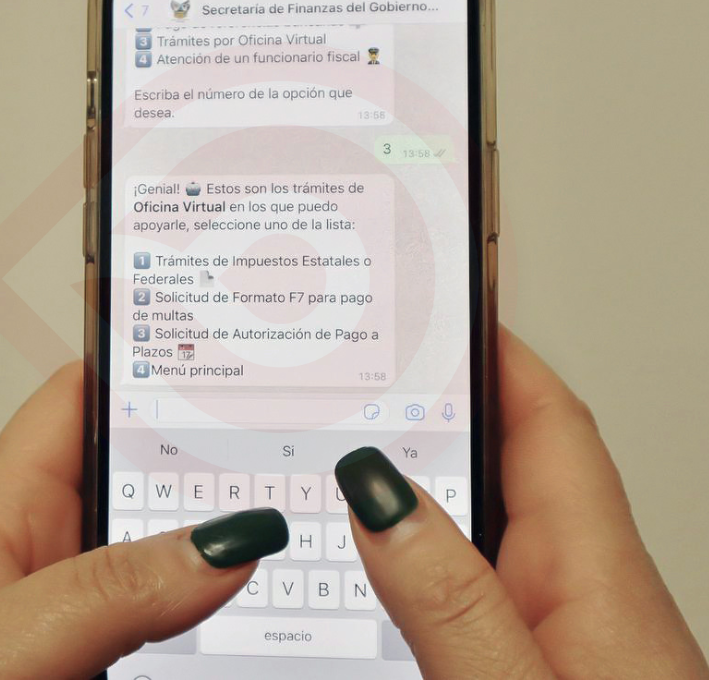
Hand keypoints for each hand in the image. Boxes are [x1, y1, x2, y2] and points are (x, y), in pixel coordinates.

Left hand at [0, 363, 286, 678]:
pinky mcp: (106, 669)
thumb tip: (224, 538)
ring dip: (230, 551)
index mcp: (3, 515)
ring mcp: (83, 624)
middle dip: (218, 460)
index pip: (81, 401)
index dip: (147, 360)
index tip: (220, 336)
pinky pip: (183, 636)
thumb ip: (101, 591)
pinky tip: (262, 620)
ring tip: (295, 539)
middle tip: (290, 450)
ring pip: (177, 563)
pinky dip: (226, 624)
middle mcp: (50, 562)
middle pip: (150, 482)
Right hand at [335, 327, 708, 678]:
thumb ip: (452, 602)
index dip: (494, 354)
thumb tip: (378, 493)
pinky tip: (382, 563)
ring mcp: (562, 633)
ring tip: (348, 462)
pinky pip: (473, 580)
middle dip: (437, 411)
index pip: (548, 425)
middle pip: (511, 464)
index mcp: (600, 579)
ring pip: (484, 525)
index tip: (439, 305)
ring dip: (423, 485)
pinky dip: (423, 553)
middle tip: (361, 375)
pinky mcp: (533, 664)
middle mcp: (586, 595)